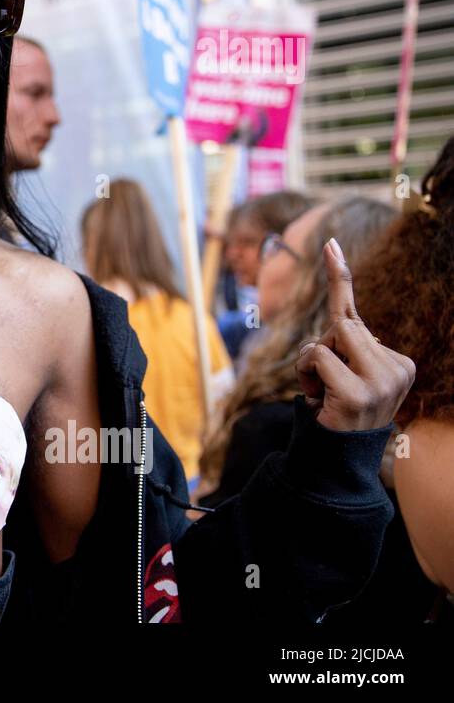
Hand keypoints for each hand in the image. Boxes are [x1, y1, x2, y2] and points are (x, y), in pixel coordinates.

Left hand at [295, 237, 415, 431]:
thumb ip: (344, 346)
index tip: (329, 244)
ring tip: (324, 394)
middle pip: (339, 325)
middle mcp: (397, 367)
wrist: (336, 458)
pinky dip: (306, 374)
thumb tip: (343, 318)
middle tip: (324, 384)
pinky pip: (317, 357)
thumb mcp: (342, 374)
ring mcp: (383, 380)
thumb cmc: (335, 412)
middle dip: (319, 348)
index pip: (358, 314)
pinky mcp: (362, 390)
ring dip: (312, 364)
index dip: (340, 277)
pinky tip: (321, 400)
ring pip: (328, 339)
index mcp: (396, 362)